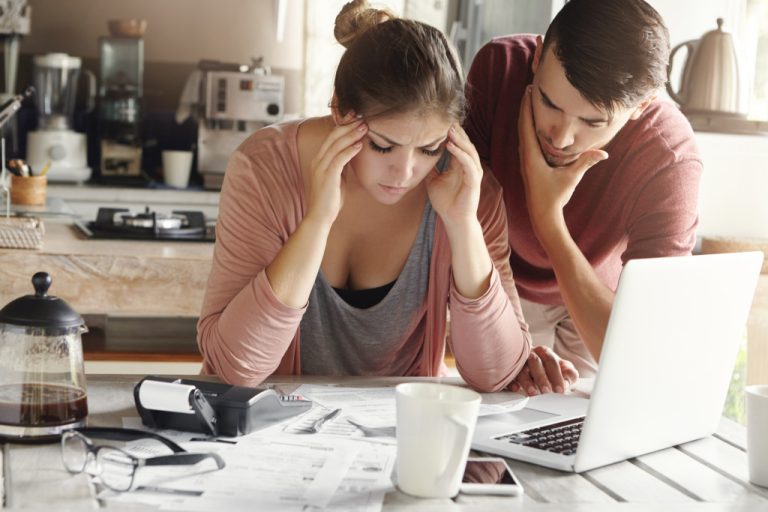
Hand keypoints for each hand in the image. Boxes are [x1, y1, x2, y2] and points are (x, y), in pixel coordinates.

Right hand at [305, 116, 366, 225]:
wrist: (320, 216)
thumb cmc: (330, 199)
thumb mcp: (338, 177)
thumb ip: (342, 164)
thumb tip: (352, 151)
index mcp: (320, 159)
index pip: (331, 137)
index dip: (343, 125)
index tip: (356, 117)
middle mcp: (318, 160)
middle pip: (333, 136)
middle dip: (348, 125)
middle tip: (362, 117)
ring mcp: (321, 168)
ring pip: (336, 145)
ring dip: (351, 135)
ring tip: (364, 127)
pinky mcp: (327, 176)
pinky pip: (339, 159)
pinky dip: (349, 151)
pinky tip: (359, 145)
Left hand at [425, 124, 483, 227]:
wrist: (453, 219)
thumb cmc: (445, 202)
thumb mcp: (433, 181)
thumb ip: (430, 168)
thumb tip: (419, 157)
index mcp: (460, 165)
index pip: (458, 145)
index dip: (451, 134)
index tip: (440, 123)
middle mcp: (469, 167)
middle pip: (465, 144)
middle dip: (457, 132)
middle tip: (447, 120)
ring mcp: (473, 173)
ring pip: (469, 151)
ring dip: (460, 140)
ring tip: (449, 130)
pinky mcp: (474, 181)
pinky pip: (468, 164)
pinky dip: (460, 154)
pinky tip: (451, 146)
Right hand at [509, 345, 578, 395]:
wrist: (525, 358)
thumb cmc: (545, 365)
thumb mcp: (561, 368)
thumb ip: (569, 375)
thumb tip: (567, 384)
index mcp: (544, 352)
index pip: (551, 361)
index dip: (556, 375)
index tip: (560, 389)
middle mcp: (530, 354)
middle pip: (535, 362)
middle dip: (541, 377)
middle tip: (547, 391)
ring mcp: (517, 360)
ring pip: (520, 368)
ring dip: (527, 381)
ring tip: (533, 393)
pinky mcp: (506, 368)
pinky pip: (507, 374)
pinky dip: (511, 381)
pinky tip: (516, 388)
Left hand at [517, 86, 607, 232]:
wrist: (543, 215)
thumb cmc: (555, 197)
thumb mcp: (572, 178)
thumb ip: (585, 163)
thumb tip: (604, 153)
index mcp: (531, 157)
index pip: (526, 127)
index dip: (526, 108)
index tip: (527, 92)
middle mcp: (525, 157)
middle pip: (522, 126)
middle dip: (524, 107)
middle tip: (528, 89)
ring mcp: (525, 161)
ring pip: (522, 134)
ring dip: (525, 117)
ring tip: (528, 101)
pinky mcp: (528, 166)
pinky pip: (525, 142)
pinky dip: (527, 129)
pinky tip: (530, 124)